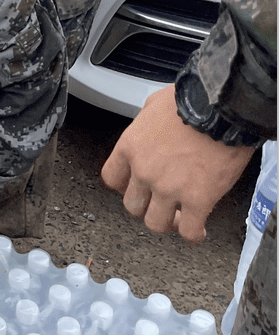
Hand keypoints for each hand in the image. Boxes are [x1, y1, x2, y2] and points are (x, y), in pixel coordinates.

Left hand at [101, 85, 254, 241]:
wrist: (221, 108)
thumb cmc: (193, 100)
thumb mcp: (156, 104)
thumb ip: (147, 122)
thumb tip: (150, 124)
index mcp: (131, 146)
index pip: (112, 178)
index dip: (124, 186)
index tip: (135, 187)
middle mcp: (145, 170)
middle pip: (132, 205)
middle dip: (146, 205)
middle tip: (160, 202)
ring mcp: (168, 188)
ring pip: (155, 223)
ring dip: (167, 222)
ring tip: (179, 217)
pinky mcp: (197, 200)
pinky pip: (188, 231)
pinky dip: (193, 234)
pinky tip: (199, 229)